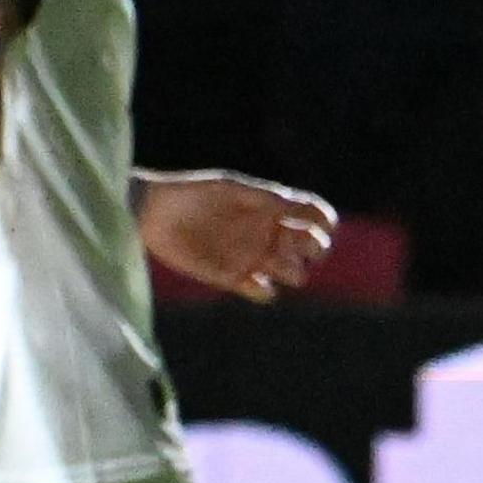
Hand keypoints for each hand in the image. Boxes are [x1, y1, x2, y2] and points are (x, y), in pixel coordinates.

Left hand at [139, 168, 335, 300]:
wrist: (156, 214)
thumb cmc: (194, 193)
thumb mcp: (230, 189)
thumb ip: (262, 198)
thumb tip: (294, 205)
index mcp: (272, 207)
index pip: (315, 214)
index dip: (326, 221)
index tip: (324, 225)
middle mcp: (268, 233)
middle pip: (312, 248)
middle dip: (316, 249)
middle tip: (300, 246)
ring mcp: (253, 256)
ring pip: (293, 273)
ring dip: (293, 271)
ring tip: (275, 263)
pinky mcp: (233, 278)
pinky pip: (263, 293)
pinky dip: (265, 291)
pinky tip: (254, 281)